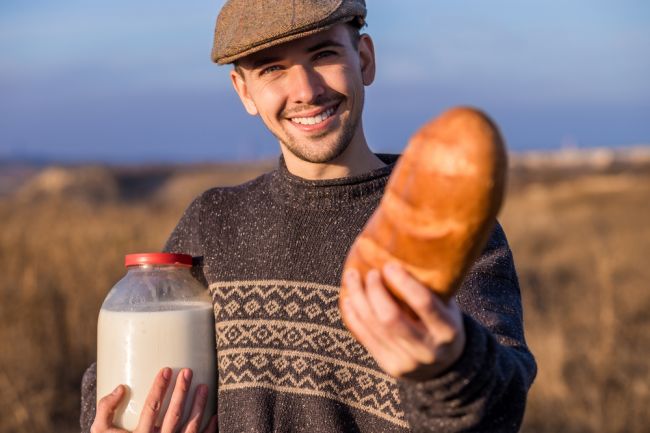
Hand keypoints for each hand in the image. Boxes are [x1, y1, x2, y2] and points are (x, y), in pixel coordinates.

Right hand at [91, 367, 216, 432]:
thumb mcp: (101, 432)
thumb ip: (106, 409)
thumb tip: (120, 387)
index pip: (152, 408)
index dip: (159, 388)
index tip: (167, 370)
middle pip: (174, 414)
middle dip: (182, 391)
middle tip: (188, 371)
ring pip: (191, 427)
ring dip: (199, 406)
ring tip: (204, 386)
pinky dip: (209, 429)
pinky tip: (214, 415)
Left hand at [340, 262, 465, 380]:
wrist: (447, 366)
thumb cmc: (444, 323)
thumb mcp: (448, 307)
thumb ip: (431, 288)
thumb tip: (402, 250)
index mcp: (447, 331)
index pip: (423, 303)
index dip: (403, 282)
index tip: (389, 265)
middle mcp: (427, 350)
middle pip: (390, 317)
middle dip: (375, 291)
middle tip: (370, 272)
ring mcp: (407, 362)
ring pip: (373, 327)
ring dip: (358, 299)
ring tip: (352, 277)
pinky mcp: (389, 366)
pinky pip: (365, 338)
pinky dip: (354, 316)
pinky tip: (349, 298)